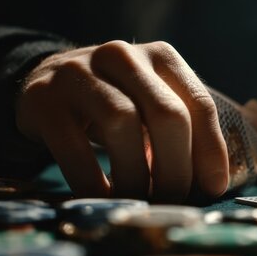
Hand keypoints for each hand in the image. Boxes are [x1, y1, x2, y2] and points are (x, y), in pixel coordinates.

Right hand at [17, 41, 228, 201]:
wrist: (47, 81)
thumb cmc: (118, 102)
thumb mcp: (154, 102)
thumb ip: (186, 131)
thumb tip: (214, 182)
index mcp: (162, 57)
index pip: (200, 104)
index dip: (211, 151)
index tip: (213, 188)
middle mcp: (123, 56)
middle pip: (167, 115)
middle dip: (176, 168)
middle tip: (173, 200)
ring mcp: (79, 73)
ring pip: (122, 125)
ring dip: (136, 175)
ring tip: (139, 199)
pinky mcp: (43, 99)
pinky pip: (75, 149)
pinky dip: (94, 183)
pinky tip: (104, 198)